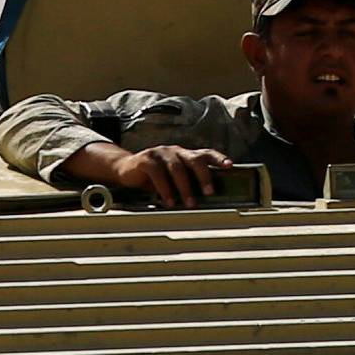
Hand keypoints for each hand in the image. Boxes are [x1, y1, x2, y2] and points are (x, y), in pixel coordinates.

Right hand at [108, 144, 232, 206]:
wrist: (124, 170)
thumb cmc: (152, 176)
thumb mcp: (172, 178)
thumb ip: (187, 181)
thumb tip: (206, 197)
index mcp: (184, 154)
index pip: (205, 153)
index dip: (218, 158)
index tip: (230, 166)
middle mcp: (174, 150)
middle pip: (194, 160)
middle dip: (204, 177)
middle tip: (209, 193)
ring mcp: (160, 153)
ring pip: (177, 168)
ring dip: (185, 188)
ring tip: (189, 203)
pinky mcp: (146, 159)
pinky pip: (158, 174)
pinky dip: (165, 189)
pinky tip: (169, 201)